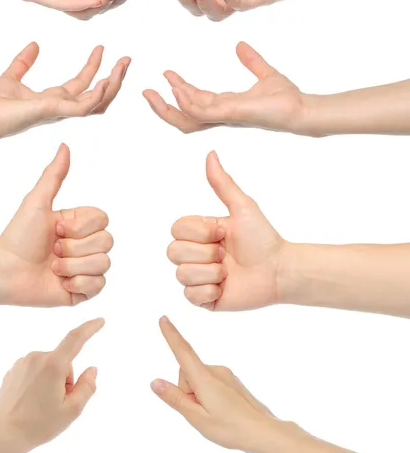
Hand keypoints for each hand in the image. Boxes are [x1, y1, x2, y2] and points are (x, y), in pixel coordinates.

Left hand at [0, 43, 129, 144]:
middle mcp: (63, 106)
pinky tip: (105, 80)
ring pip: (98, 101)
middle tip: (126, 59)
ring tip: (121, 65)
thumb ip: (24, 61)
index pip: (83, 82)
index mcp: (56, 98)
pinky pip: (84, 106)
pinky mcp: (55, 111)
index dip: (94, 65)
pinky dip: (98, 95)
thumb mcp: (13, 74)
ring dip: (113, 84)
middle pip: (98, 94)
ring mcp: (62, 110)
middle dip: (115, 77)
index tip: (101, 47)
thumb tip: (35, 44)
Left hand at [0, 144, 112, 306]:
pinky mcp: (83, 291)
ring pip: (104, 263)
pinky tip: (59, 282)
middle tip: (53, 250)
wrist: (5, 271)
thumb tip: (65, 146)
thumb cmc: (17, 236)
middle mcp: (85, 245)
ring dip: (73, 266)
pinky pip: (99, 285)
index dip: (81, 226)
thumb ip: (54, 175)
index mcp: (78, 224)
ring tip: (53, 268)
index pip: (103, 219)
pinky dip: (77, 283)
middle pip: (107, 241)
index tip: (56, 228)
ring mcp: (85, 268)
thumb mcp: (37, 202)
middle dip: (76, 247)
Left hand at [0, 318, 102, 447]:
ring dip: (51, 380)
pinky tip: (30, 401)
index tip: (100, 320)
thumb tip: (92, 369)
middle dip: (66, 379)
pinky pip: (34, 371)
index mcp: (53, 365)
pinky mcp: (13, 370)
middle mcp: (37, 357)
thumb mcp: (72, 410)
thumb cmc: (39, 425)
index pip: (75, 339)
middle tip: (57, 403)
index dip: (89, 328)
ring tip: (41, 405)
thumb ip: (87, 387)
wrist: (3, 435)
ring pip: (48, 366)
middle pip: (63, 361)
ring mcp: (22, 362)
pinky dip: (38, 382)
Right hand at [143, 42, 305, 133]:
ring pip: (185, 118)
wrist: (301, 108)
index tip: (167, 74)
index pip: (194, 102)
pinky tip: (176, 88)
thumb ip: (251, 60)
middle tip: (146, 92)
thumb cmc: (286, 97)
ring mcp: (224, 115)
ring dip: (167, 105)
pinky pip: (201, 111)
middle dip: (162, 107)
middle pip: (182, 117)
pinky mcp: (231, 112)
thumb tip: (240, 45)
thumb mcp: (264, 72)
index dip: (178, 90)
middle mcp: (220, 114)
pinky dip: (186, 101)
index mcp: (225, 105)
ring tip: (152, 91)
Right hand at [151, 317, 275, 451]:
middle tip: (200, 413)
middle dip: (186, 390)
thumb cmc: (231, 429)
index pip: (182, 352)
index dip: (171, 335)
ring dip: (198, 394)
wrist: (265, 432)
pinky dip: (208, 394)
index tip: (163, 319)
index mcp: (204, 378)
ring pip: (198, 378)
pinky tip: (222, 412)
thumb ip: (175, 399)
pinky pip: (210, 382)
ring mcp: (225, 374)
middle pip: (187, 372)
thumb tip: (154, 382)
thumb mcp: (197, 418)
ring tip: (214, 414)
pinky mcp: (231, 380)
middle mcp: (215, 370)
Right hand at [167, 151, 285, 310]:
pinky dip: (210, 291)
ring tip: (229, 273)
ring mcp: (198, 277)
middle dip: (205, 254)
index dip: (199, 233)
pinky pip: (190, 296)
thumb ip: (222, 183)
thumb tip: (210, 153)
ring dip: (211, 274)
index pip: (176, 230)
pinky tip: (226, 288)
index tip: (223, 234)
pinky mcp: (203, 299)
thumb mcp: (242, 208)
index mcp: (200, 233)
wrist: (279, 271)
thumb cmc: (264, 238)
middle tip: (227, 255)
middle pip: (173, 252)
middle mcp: (195, 254)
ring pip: (181, 275)